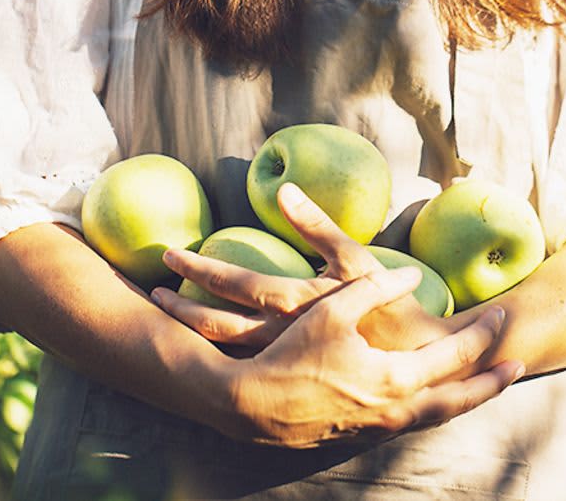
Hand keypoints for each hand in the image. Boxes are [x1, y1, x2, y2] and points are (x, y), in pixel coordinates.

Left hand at [152, 183, 448, 351]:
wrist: (412, 364)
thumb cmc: (389, 307)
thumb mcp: (356, 261)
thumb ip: (318, 224)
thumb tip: (282, 189)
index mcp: (293, 303)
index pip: (233, 282)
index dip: (197, 268)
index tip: (169, 256)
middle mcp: (279, 337)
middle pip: (214, 323)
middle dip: (180, 304)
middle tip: (153, 289)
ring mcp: (282, 360)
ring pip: (221, 349)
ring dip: (190, 328)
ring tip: (168, 310)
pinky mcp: (288, 374)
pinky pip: (240, 364)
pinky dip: (213, 351)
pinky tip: (199, 342)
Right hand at [210, 267, 523, 447]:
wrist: (251, 407)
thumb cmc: (292, 355)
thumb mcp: (333, 310)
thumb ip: (376, 288)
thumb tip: (410, 275)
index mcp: (396, 379)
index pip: (456, 357)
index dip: (483, 335)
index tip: (503, 317)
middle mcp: (397, 411)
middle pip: (460, 400)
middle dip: (491, 383)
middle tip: (517, 367)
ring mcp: (380, 429)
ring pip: (436, 417)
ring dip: (464, 400)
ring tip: (482, 387)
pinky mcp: (361, 437)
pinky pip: (410, 424)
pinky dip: (431, 410)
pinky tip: (428, 400)